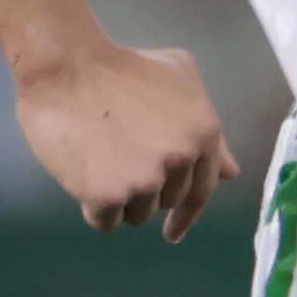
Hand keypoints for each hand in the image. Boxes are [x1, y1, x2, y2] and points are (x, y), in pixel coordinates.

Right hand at [13, 39, 237, 235]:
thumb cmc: (122, 65)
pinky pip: (105, 221)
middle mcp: (180, 160)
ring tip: (100, 162)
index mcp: (204, 133)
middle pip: (166, 203)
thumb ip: (206, 127)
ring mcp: (144, 180)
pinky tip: (83, 177)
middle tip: (119, 160)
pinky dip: (94, 207)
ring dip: (120, 200)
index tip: (173, 231)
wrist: (66, 67)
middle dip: (145, 190)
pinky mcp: (107, 195)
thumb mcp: (180, 77)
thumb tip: (229, 172)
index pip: (203, 189)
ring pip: (136, 214)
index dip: (188, 213)